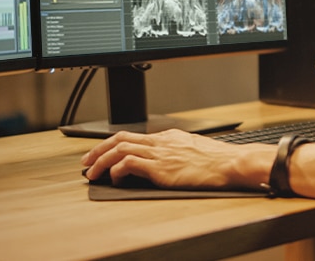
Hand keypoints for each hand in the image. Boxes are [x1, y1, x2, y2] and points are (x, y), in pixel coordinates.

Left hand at [81, 129, 272, 190]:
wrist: (229, 163)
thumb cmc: (216, 161)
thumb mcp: (193, 149)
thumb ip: (176, 151)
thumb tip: (165, 161)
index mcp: (167, 136)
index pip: (132, 136)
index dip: (112, 144)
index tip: (102, 153)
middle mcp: (160, 141)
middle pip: (120, 138)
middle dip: (98, 149)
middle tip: (86, 160)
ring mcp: (159, 153)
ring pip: (119, 150)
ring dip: (101, 161)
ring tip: (92, 172)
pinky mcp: (160, 168)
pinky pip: (129, 164)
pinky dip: (116, 170)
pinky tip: (114, 178)